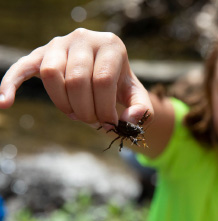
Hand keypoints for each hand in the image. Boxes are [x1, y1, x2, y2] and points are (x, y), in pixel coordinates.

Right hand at [0, 28, 152, 125]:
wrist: (103, 71)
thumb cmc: (120, 85)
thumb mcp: (136, 95)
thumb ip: (142, 108)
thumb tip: (130, 118)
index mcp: (111, 45)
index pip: (103, 80)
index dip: (105, 109)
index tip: (110, 123)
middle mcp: (85, 38)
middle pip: (78, 80)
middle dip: (85, 110)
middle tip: (92, 120)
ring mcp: (60, 43)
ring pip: (52, 75)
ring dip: (63, 103)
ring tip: (75, 112)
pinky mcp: (41, 54)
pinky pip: (21, 67)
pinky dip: (10, 84)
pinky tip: (4, 103)